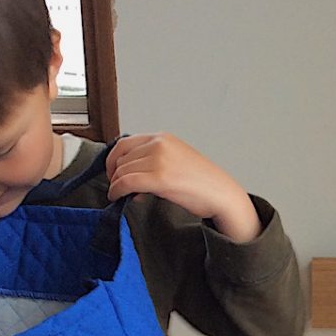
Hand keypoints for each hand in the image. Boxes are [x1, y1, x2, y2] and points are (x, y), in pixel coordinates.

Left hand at [106, 133, 261, 241]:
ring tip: (121, 195)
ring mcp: (158, 160)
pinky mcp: (159, 178)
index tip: (114, 173)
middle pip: (121, 157)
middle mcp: (159, 144)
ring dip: (116, 184)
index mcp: (163, 138)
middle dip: (115, 173)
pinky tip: (118, 197)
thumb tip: (133, 176)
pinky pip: (126, 182)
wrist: (222, 194)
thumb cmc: (204, 182)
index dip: (114, 160)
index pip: (124, 143)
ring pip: (122, 170)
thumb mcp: (176, 161)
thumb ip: (154, 162)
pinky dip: (117, 191)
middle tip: (117, 187)